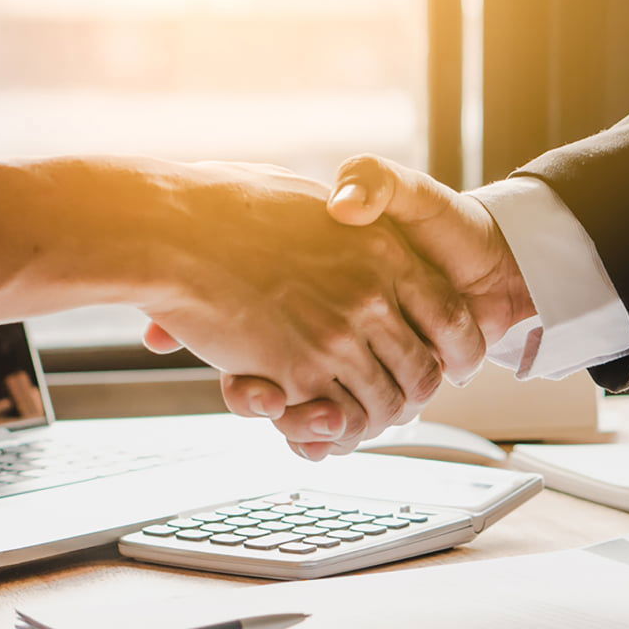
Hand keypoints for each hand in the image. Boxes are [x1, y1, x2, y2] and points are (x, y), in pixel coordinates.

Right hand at [138, 161, 484, 455]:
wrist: (173, 227)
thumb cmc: (228, 204)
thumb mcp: (313, 195)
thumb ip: (346, 213)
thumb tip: (353, 214)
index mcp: (385, 249)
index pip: (451, 315)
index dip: (454, 348)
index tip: (448, 363)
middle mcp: (373, 297)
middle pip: (424, 373)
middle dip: (413, 396)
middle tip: (399, 403)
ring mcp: (337, 338)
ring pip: (385, 406)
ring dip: (373, 421)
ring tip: (354, 417)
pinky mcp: (298, 373)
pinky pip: (337, 421)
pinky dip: (332, 432)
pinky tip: (319, 424)